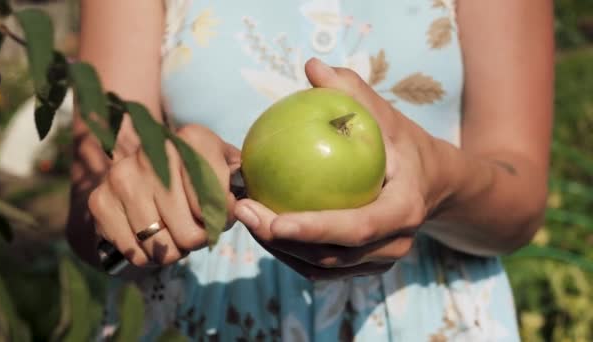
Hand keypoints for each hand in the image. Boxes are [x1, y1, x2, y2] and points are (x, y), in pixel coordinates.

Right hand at [88, 124, 240, 266]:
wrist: (142, 160)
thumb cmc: (195, 170)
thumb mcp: (223, 163)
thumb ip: (240, 178)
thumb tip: (246, 205)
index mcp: (193, 139)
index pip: (218, 202)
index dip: (224, 219)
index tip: (223, 216)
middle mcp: (155, 152)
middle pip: (191, 232)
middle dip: (200, 240)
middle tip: (198, 230)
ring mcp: (123, 176)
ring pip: (164, 248)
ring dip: (175, 251)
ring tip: (175, 234)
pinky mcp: (100, 200)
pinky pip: (135, 253)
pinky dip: (148, 257)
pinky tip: (152, 238)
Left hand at [234, 58, 453, 279]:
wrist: (433, 184)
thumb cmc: (405, 145)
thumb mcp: (387, 116)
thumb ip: (354, 93)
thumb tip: (312, 67)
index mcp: (404, 209)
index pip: (360, 226)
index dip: (318, 229)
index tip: (275, 223)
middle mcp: (394, 244)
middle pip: (333, 255)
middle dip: (283, 241)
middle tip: (244, 210)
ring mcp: (379, 261)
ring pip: (322, 267)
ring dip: (279, 250)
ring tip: (245, 217)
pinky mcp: (364, 266)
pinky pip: (321, 267)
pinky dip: (289, 253)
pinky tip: (262, 226)